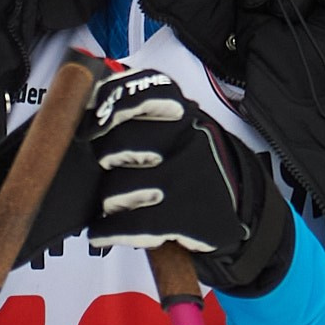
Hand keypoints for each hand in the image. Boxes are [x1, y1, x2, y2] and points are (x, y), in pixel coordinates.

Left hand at [86, 68, 290, 295]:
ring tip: (118, 203)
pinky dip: (109, 231)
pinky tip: (102, 232)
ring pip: (119, 187)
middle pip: (119, 143)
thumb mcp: (177, 124)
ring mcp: (186, 177)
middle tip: (108, 167)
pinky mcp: (185, 215)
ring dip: (110, 201)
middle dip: (104, 160)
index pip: (141, 92)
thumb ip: (140, 111)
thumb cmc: (193, 160)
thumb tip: (86, 113)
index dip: (109, 105)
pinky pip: (132, 224)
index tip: (91, 122)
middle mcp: (186, 138)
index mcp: (182, 111)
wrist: (237, 201)